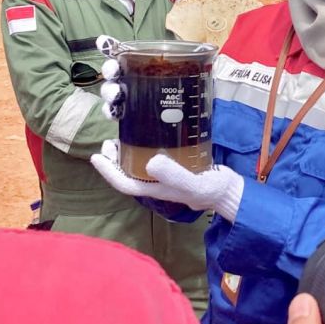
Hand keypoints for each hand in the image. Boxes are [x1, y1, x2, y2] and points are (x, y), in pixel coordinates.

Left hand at [90, 140, 243, 221]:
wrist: (228, 189)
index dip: (107, 171)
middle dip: (114, 159)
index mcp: (155, 188)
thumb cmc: (210, 189)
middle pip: (127, 172)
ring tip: (121, 136)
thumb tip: (150, 161)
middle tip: (108, 141)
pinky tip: (148, 134)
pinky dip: (145, 145)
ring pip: (138, 163)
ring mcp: (165, 173)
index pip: (124, 182)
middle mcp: (156, 181)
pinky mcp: (175, 164)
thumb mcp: (192, 183)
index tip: (96, 156)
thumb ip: (173, 175)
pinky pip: (152, 156)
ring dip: (126, 151)